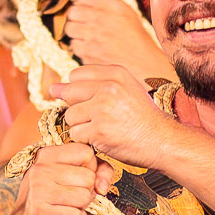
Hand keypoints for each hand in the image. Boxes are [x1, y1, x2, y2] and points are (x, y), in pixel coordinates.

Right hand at [17, 144, 111, 214]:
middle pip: (88, 177)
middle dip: (86, 190)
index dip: (90, 168)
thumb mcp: (69, 175)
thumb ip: (95, 170)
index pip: (85, 152)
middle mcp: (40, 170)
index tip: (78, 178)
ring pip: (84, 197)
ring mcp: (38, 191)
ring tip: (66, 206)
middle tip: (70, 196)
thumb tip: (103, 184)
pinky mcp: (41, 213)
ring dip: (81, 206)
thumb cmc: (51, 199)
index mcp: (46, 155)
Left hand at [54, 63, 174, 165]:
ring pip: (71, 116)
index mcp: (115, 73)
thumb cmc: (142, 117)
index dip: (79, 91)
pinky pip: (76, 134)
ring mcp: (103, 109)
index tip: (92, 102)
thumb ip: (93, 84)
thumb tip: (51, 88)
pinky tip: (103, 139)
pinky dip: (86, 141)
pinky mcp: (99, 131)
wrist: (162, 141)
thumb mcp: (126, 89)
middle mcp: (109, 87)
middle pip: (69, 94)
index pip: (76, 75)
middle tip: (96, 118)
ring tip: (102, 129)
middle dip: (77, 108)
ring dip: (81, 127)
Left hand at [63, 0, 173, 81]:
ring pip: (70, 29)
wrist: (141, 60)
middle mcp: (101, 19)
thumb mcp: (122, 9)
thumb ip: (101, 0)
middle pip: (72, 12)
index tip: (85, 8)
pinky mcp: (89, 53)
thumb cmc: (131, 33)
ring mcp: (93, 38)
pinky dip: (80, 46)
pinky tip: (90, 47)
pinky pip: (75, 46)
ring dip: (76, 31)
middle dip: (76, 16)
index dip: (81, 1)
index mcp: (110, 6)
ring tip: (87, 35)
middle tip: (84, 22)